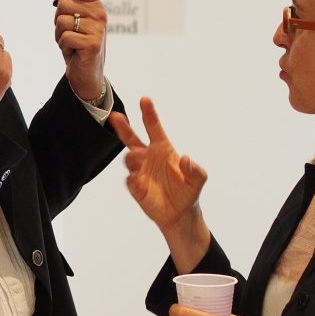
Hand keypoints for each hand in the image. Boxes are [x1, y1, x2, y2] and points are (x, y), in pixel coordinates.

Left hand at [53, 0, 107, 100]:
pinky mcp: (93, 44)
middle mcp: (100, 14)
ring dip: (59, 35)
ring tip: (71, 43)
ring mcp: (98, 29)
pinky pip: (65, 37)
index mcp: (95, 4)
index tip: (59, 4)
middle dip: (57, 20)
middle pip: (63, 4)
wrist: (87, 74)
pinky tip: (74, 51)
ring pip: (61, 21)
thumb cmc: (77, 44)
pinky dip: (64, 46)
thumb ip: (71, 0)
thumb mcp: (74, 19)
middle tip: (69, 32)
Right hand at [109, 98, 209, 269]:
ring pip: (129, 158)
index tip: (144, 100)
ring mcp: (141, 172)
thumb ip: (195, 169)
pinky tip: (137, 180)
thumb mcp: (198, 180)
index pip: (154, 128)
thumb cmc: (188, 192)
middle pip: (132, 139)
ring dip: (132, 157)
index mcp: (163, 149)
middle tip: (116, 116)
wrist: (180, 215)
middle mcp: (149, 157)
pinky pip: (130, 180)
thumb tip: (185, 158)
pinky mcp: (136, 187)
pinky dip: (132, 179)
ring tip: (138, 159)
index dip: (149, 114)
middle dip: (123, 127)